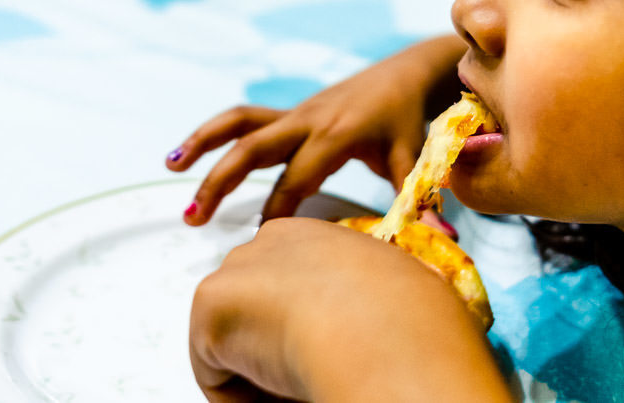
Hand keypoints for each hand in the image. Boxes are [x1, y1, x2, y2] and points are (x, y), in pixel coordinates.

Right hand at [167, 35, 465, 224]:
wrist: (407, 74)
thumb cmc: (408, 120)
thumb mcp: (413, 157)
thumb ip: (416, 197)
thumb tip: (441, 235)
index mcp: (336, 134)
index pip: (295, 178)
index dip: (277, 210)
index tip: (263, 241)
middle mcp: (308, 120)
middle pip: (252, 147)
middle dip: (220, 181)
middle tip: (193, 217)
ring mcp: (295, 113)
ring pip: (239, 122)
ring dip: (202, 141)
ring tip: (170, 165)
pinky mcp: (290, 113)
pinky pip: (245, 119)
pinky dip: (215, 133)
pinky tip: (189, 152)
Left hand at [189, 217, 513, 401]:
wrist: (385, 338)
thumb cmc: (413, 322)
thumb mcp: (405, 293)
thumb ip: (376, 300)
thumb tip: (380, 327)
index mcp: (317, 236)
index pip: (296, 288)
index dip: (309, 332)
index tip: (331, 360)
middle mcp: (273, 242)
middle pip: (258, 310)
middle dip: (276, 351)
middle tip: (314, 382)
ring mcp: (238, 269)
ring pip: (236, 343)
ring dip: (262, 377)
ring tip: (305, 391)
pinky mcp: (210, 306)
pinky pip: (217, 375)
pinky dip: (243, 401)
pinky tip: (285, 396)